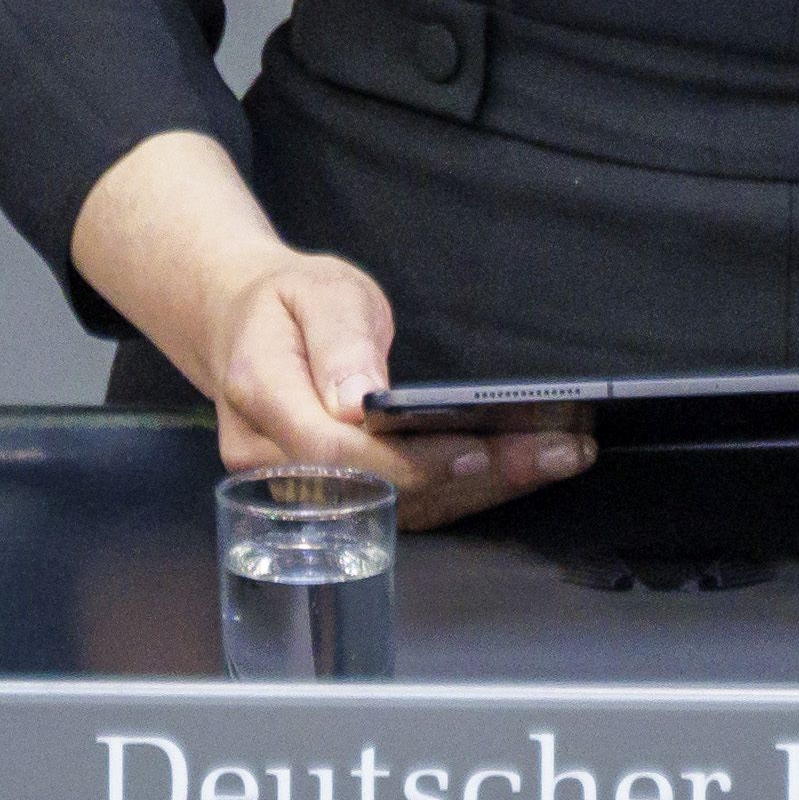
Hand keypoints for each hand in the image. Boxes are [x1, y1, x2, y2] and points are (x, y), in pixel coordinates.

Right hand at [196, 243, 590, 533]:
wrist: (242, 324)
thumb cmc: (286, 302)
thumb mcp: (317, 290)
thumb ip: (339, 341)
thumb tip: (358, 401)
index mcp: (262, 398)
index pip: (340, 452)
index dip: (412, 461)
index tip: (479, 448)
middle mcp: (271, 460)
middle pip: (378, 492)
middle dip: (474, 478)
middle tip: (555, 452)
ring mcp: (297, 489)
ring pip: (395, 509)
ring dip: (481, 490)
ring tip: (556, 457)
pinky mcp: (330, 499)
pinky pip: (397, 507)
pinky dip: (461, 491)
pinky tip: (515, 470)